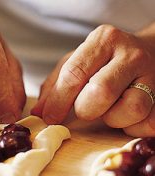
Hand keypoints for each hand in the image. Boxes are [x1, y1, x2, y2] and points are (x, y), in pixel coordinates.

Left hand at [32, 24, 154, 136]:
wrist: (148, 53)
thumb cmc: (104, 62)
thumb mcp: (76, 63)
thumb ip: (54, 86)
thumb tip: (39, 113)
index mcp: (103, 40)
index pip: (74, 74)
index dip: (58, 101)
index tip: (49, 118)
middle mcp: (130, 55)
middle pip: (101, 92)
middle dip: (85, 110)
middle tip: (84, 109)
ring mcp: (152, 75)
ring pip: (130, 109)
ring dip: (112, 119)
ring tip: (109, 109)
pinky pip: (146, 124)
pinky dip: (131, 127)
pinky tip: (125, 116)